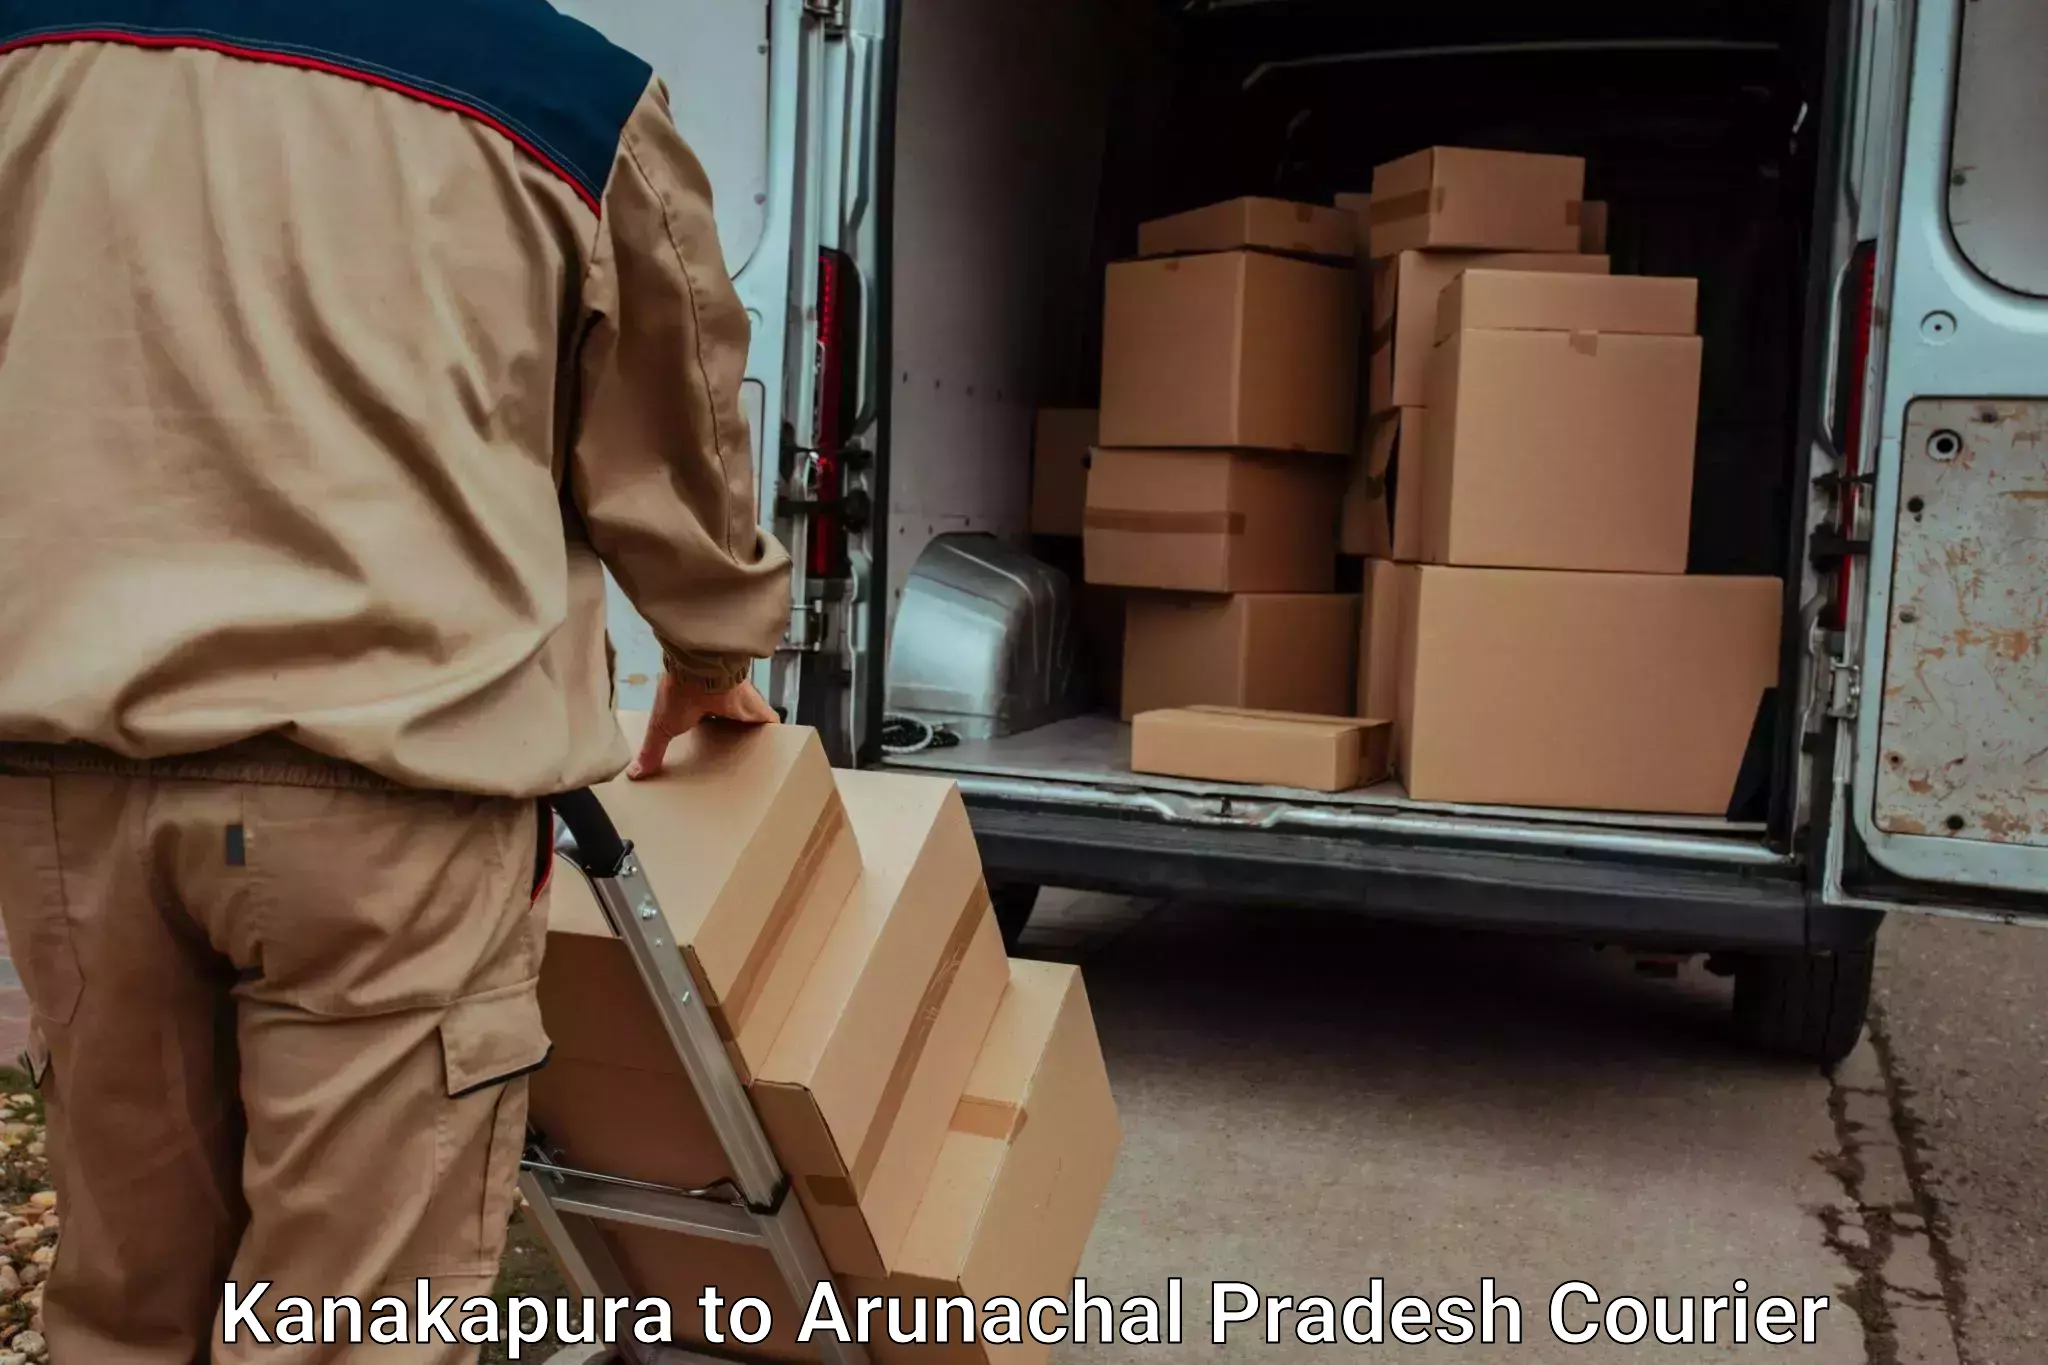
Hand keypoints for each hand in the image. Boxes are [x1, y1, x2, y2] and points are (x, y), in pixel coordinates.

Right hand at [627, 674, 778, 779]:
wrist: (700, 673)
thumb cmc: (678, 693)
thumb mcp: (662, 727)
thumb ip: (652, 750)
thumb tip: (634, 773)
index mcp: (700, 708)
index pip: (706, 724)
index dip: (709, 737)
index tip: (711, 754)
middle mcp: (724, 706)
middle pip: (732, 727)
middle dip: (735, 741)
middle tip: (739, 763)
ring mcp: (743, 707)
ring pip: (753, 727)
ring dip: (757, 740)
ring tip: (760, 761)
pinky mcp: (758, 710)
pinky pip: (773, 724)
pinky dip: (780, 736)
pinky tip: (784, 751)